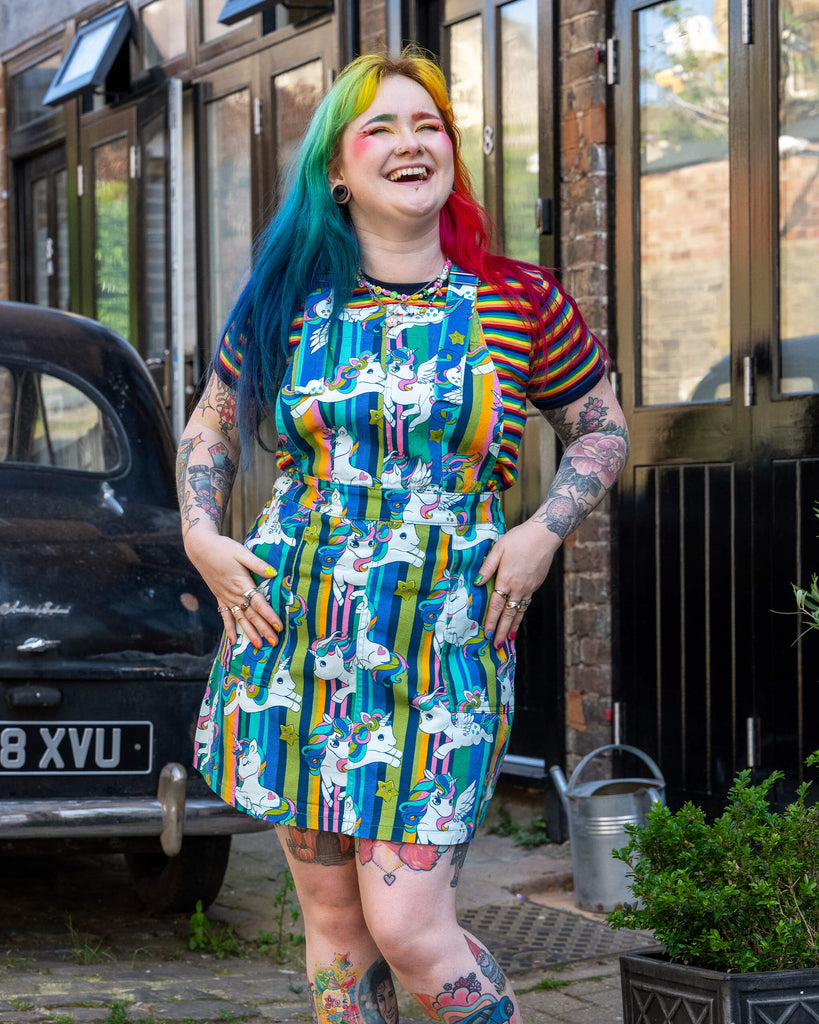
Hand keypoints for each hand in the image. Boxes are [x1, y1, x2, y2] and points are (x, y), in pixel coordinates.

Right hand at [184, 531, 282, 648]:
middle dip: (263, 630)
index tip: (279, 627)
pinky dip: (229, 629)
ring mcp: (225, 598)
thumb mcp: (242, 552)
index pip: (259, 604)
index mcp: (241, 583)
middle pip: (251, 615)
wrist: (200, 548)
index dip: (269, 616)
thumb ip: (258, 564)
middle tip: (274, 643)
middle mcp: (233, 594)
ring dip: (249, 633)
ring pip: (240, 619)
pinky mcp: (219, 598)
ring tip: (258, 645)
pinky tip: (233, 642)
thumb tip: (274, 573)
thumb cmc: (223, 548)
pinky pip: (225, 617)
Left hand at [476, 520, 560, 647]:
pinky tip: (517, 619)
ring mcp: (529, 588)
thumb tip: (476, 583)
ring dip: (513, 627)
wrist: (545, 535)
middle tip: (497, 646)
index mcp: (506, 579)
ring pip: (519, 612)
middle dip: (502, 631)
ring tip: (509, 640)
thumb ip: (487, 567)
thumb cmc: (519, 539)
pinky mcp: (536, 585)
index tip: (487, 634)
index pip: (496, 605)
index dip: (491, 621)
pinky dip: (521, 614)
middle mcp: (519, 587)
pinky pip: (526, 604)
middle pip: (509, 614)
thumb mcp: (498, 549)